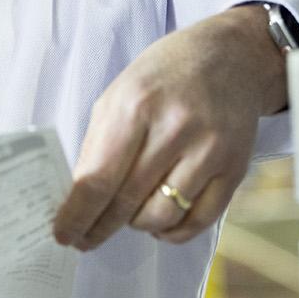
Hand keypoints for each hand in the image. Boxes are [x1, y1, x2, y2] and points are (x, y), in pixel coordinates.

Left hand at [52, 4, 286, 250]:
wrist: (229, 58)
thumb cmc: (164, 77)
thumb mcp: (119, 95)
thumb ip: (98, 146)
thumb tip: (78, 201)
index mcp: (136, 106)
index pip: (98, 178)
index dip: (77, 216)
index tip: (63, 235)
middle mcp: (175, 129)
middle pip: (126, 202)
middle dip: (99, 228)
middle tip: (86, 239)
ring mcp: (209, 150)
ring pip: (161, 217)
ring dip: (138, 225)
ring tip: (131, 213)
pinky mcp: (234, 168)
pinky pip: (198, 221)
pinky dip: (173, 231)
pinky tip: (161, 222)